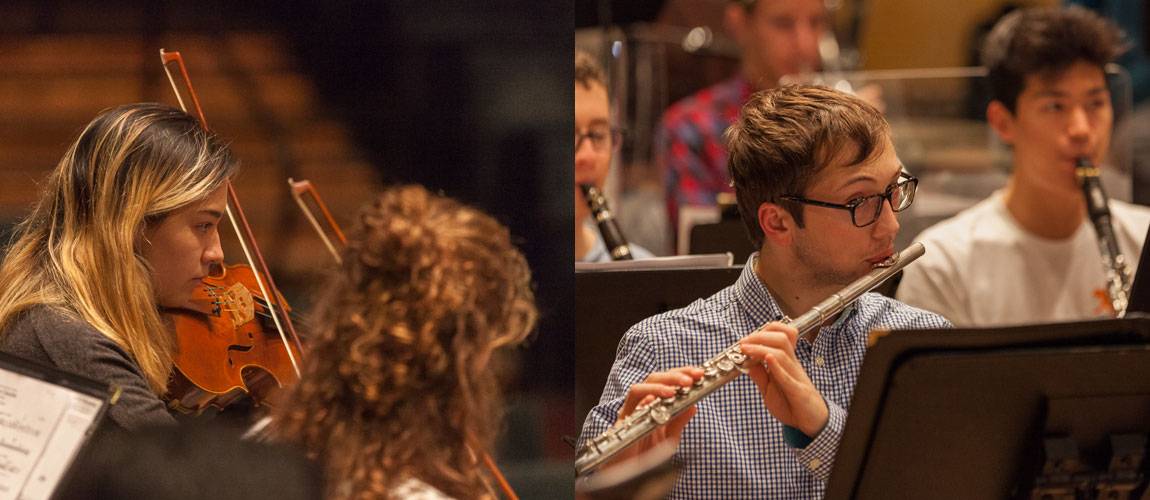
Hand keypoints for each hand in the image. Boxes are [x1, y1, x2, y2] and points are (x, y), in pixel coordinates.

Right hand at [605, 366, 702, 467]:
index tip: (700, 374)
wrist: (628, 476)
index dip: (683, 374)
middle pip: (654, 379)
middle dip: (676, 374)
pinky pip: (633, 401)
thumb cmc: (645, 458)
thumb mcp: (669, 438)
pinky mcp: (623, 420)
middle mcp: (639, 405)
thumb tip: (694, 405)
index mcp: (651, 406)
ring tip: (682, 385)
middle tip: (694, 377)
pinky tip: (664, 397)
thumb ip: (679, 422)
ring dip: (663, 382)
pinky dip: (649, 395)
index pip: (666, 382)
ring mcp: (630, 411)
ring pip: (641, 386)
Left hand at [739, 322, 828, 436]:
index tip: (745, 339)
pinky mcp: (798, 392)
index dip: (764, 331)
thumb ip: (759, 376)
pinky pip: (788, 377)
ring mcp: (796, 377)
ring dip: (761, 348)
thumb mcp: (768, 389)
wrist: (812, 423)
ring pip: (783, 353)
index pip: (781, 336)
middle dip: (760, 336)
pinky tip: (767, 359)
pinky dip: (776, 367)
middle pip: (782, 339)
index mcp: (786, 362)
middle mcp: (792, 365)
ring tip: (746, 349)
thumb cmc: (791, 404)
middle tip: (742, 343)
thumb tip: (746, 362)